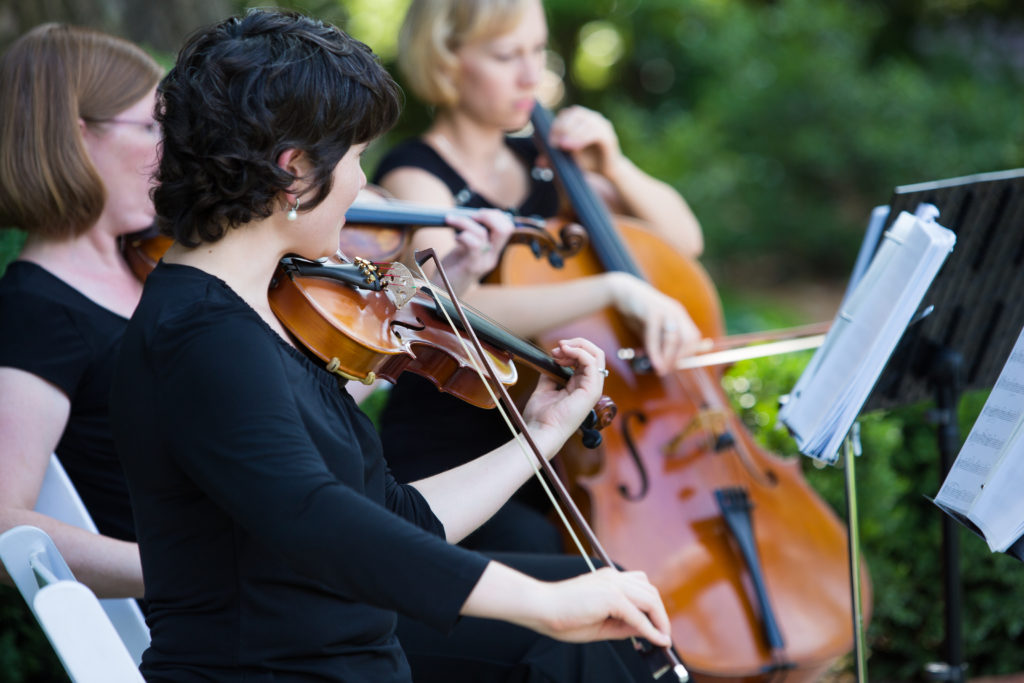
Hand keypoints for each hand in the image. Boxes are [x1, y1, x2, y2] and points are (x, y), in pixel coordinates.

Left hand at [439, 209, 514, 290]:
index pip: (507, 228)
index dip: (495, 215)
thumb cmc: (452, 267)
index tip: (478, 214)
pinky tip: (455, 239)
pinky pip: (473, 245)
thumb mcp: (465, 248)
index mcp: (493, 251)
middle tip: (471, 216)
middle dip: (487, 215)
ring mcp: (483, 263)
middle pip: (505, 229)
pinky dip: (462, 235)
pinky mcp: (472, 267)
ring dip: (465, 222)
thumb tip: (470, 215)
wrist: (442, 291)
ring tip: (452, 221)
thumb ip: (472, 235)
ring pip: (483, 233)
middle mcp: (492, 257)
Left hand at [522, 338, 604, 442]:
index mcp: (580, 387)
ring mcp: (593, 388)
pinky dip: (579, 351)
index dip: (570, 350)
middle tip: (557, 348)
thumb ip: (551, 373)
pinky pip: (591, 362)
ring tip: (560, 349)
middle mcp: (589, 387)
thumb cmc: (541, 416)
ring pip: (596, 354)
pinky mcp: (592, 390)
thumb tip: (551, 360)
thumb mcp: (545, 387)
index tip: (553, 352)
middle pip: (594, 354)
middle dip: (575, 344)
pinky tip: (565, 352)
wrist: (541, 430)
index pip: (585, 360)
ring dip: (577, 345)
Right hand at [531, 567, 671, 646]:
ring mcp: (613, 585)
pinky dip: (650, 629)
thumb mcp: (601, 624)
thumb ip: (624, 625)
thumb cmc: (564, 616)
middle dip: (660, 613)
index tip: (658, 626)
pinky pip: (638, 615)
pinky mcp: (611, 597)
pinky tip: (657, 640)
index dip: (653, 606)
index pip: (641, 587)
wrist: (541, 608)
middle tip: (662, 634)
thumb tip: (647, 631)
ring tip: (662, 637)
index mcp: (609, 579)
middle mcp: (613, 577)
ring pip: (650, 599)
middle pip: (650, 591)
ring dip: (660, 619)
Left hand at [548, 105, 624, 177]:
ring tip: (562, 145)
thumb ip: (554, 157)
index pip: (565, 115)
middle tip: (554, 143)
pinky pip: (595, 132)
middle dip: (562, 127)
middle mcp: (592, 118)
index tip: (549, 141)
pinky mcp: (609, 135)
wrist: (607, 171)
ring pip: (585, 121)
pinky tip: (573, 146)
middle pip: (575, 114)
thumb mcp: (568, 159)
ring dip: (571, 132)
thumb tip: (538, 162)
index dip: (555, 125)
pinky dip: (582, 138)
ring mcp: (602, 125)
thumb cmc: (587, 162)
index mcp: (581, 119)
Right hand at [609, 273, 701, 374]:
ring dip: (668, 357)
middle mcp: (677, 312)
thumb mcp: (650, 330)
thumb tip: (661, 365)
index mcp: (679, 316)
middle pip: (690, 339)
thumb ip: (658, 344)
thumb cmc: (636, 312)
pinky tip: (651, 360)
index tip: (675, 368)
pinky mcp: (652, 310)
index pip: (694, 338)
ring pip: (674, 339)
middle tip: (667, 370)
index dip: (687, 355)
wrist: (621, 291)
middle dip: (680, 358)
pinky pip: (655, 335)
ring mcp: (666, 310)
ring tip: (660, 369)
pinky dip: (654, 350)